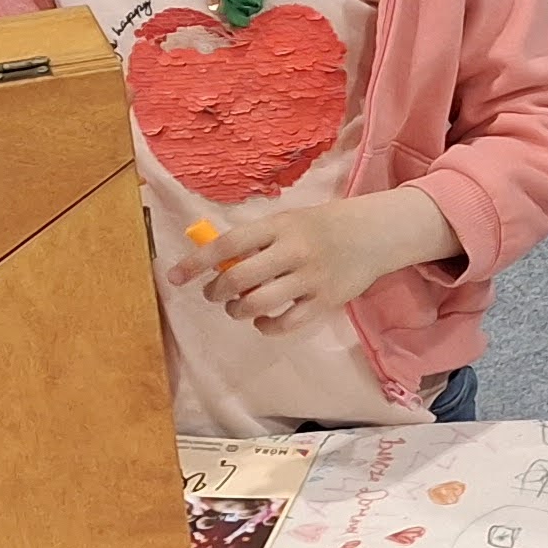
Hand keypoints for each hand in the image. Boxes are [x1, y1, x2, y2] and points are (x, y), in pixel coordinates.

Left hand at [172, 190, 450, 333]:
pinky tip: (265, 320)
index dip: (196, 263)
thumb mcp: (288, 221)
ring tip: (238, 307)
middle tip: (216, 294)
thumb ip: (256, 241)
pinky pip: (285, 324)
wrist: (374, 234)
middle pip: (238, 279)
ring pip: (258, 304)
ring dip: (238, 310)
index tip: (174, 277)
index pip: (227, 244)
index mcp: (279, 226)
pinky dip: (266, 326)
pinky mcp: (325, 302)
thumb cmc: (321, 226)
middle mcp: (293, 250)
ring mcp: (310, 278)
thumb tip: (214, 265)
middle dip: (217, 292)